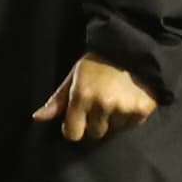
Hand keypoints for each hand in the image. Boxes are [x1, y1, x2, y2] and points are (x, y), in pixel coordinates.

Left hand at [33, 54, 158, 142]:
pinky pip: (132, 125)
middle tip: (100, 104)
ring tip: (116, 100)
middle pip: (94, 133)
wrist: (133, 48)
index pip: (73, 134)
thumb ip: (57, 100)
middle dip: (94, 123)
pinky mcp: (143, 110)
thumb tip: (37, 117)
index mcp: (82, 95)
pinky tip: (129, 100)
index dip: (73, 128)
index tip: (78, 119)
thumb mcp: (74, 76)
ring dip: (113, 120)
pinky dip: (130, 117)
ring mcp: (124, 108)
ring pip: (114, 130)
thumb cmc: (98, 62)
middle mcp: (103, 104)